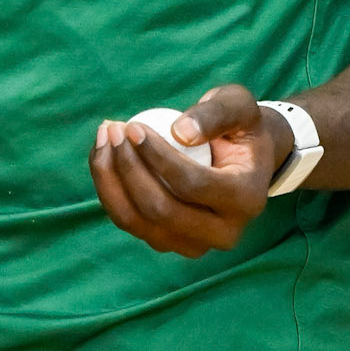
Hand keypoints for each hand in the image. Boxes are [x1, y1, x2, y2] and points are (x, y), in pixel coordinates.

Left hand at [88, 84, 294, 257]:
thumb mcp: (238, 105)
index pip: (191, 184)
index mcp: (246, 200)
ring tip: (104, 139)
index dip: (156, 156)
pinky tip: (104, 155)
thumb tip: (179, 133)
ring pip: (137, 222)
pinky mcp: (169, 243)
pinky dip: (109, 189)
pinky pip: (128, 221)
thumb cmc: (239, 126)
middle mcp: (223, 233)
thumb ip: (215, 113)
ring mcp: (194, 245)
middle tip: (113, 129)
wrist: (243, 159)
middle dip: (128, 168)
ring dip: (111, 179)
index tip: (133, 126)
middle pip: (162, 210)